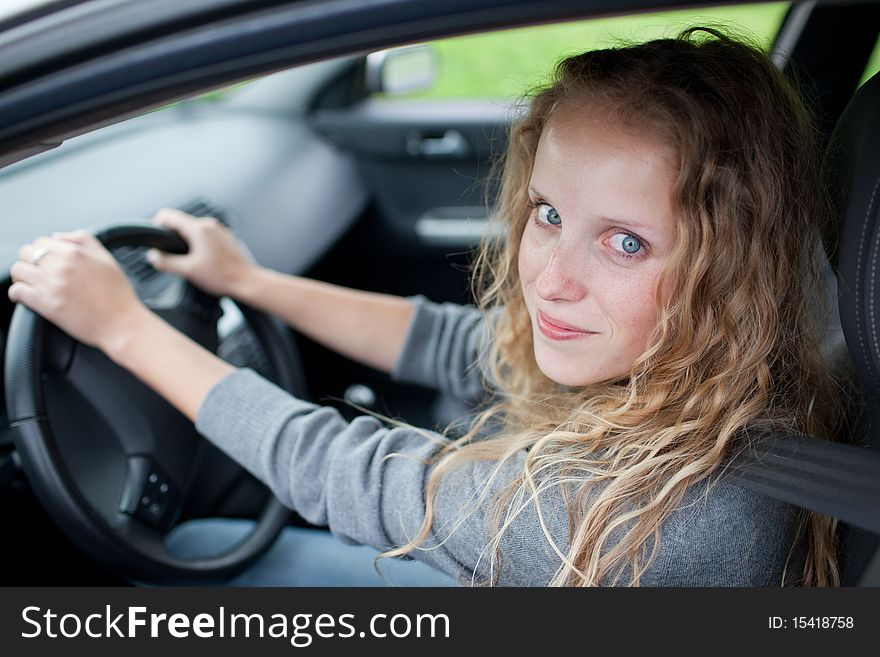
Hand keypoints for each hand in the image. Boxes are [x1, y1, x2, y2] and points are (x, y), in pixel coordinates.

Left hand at [8, 230, 146, 351]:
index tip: (47, 261)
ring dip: (22, 276)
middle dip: (29, 261)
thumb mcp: (107, 258)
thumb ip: (83, 240)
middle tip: (37, 272)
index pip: (42, 241)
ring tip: (31, 284)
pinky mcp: (44, 303)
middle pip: (25, 253)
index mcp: (74, 252)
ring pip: (17, 270)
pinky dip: (17, 293)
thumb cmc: (118, 295)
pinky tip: (26, 297)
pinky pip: (16, 291)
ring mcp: (51, 284)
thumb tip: (58, 236)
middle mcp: (60, 265)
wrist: (122, 323)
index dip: (43, 251)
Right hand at [146, 208, 254, 297]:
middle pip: (181, 223)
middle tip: (170, 255)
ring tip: (189, 261)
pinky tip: (203, 260)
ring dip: (186, 242)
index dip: (156, 224)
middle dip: (172, 237)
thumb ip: (166, 262)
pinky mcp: (225, 238)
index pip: (169, 215)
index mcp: (198, 229)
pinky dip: (199, 244)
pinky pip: (206, 236)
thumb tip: (153, 256)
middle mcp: (209, 225)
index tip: (155, 237)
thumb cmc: (222, 276)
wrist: (246, 282)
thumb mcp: (188, 271)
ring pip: (194, 230)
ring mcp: (219, 231)